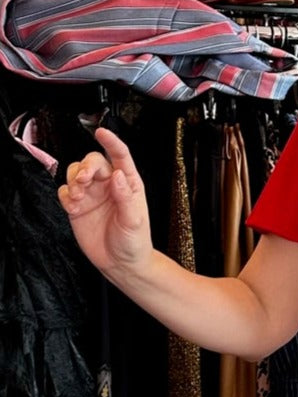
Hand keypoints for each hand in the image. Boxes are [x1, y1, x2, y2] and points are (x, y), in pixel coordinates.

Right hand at [58, 128, 153, 279]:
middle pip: (92, 162)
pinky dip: (65, 195)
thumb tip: (117, 175)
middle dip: (85, 167)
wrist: (121, 264)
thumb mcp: (134, 221)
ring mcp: (91, 195)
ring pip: (75, 172)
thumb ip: (125, 197)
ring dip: (73, 179)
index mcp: (127, 183)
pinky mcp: (77, 206)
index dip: (110, 142)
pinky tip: (73, 207)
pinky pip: (65, 191)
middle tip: (83, 181)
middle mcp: (108, 185)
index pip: (119, 156)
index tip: (101, 132)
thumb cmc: (134, 242)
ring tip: (79, 195)